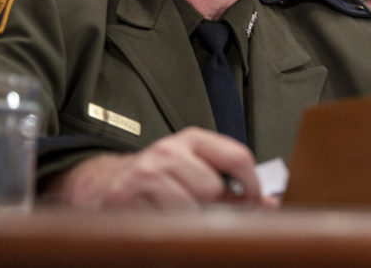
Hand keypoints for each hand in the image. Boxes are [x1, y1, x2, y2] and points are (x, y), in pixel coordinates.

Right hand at [46, 127, 280, 208]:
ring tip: (187, 224)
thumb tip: (270, 204)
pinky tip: (168, 228)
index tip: (255, 206)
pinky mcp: (125, 199)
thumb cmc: (157, 179)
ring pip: (190, 210)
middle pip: (213, 188)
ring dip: (194, 224)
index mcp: (191, 139)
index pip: (237, 157)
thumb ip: (231, 183)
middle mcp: (167, 151)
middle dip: (219, 211)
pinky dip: (172, 231)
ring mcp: (145, 174)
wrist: (100, 185)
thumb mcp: (195, 169)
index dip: (252, 187)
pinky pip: (163, 224)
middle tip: (216, 222)